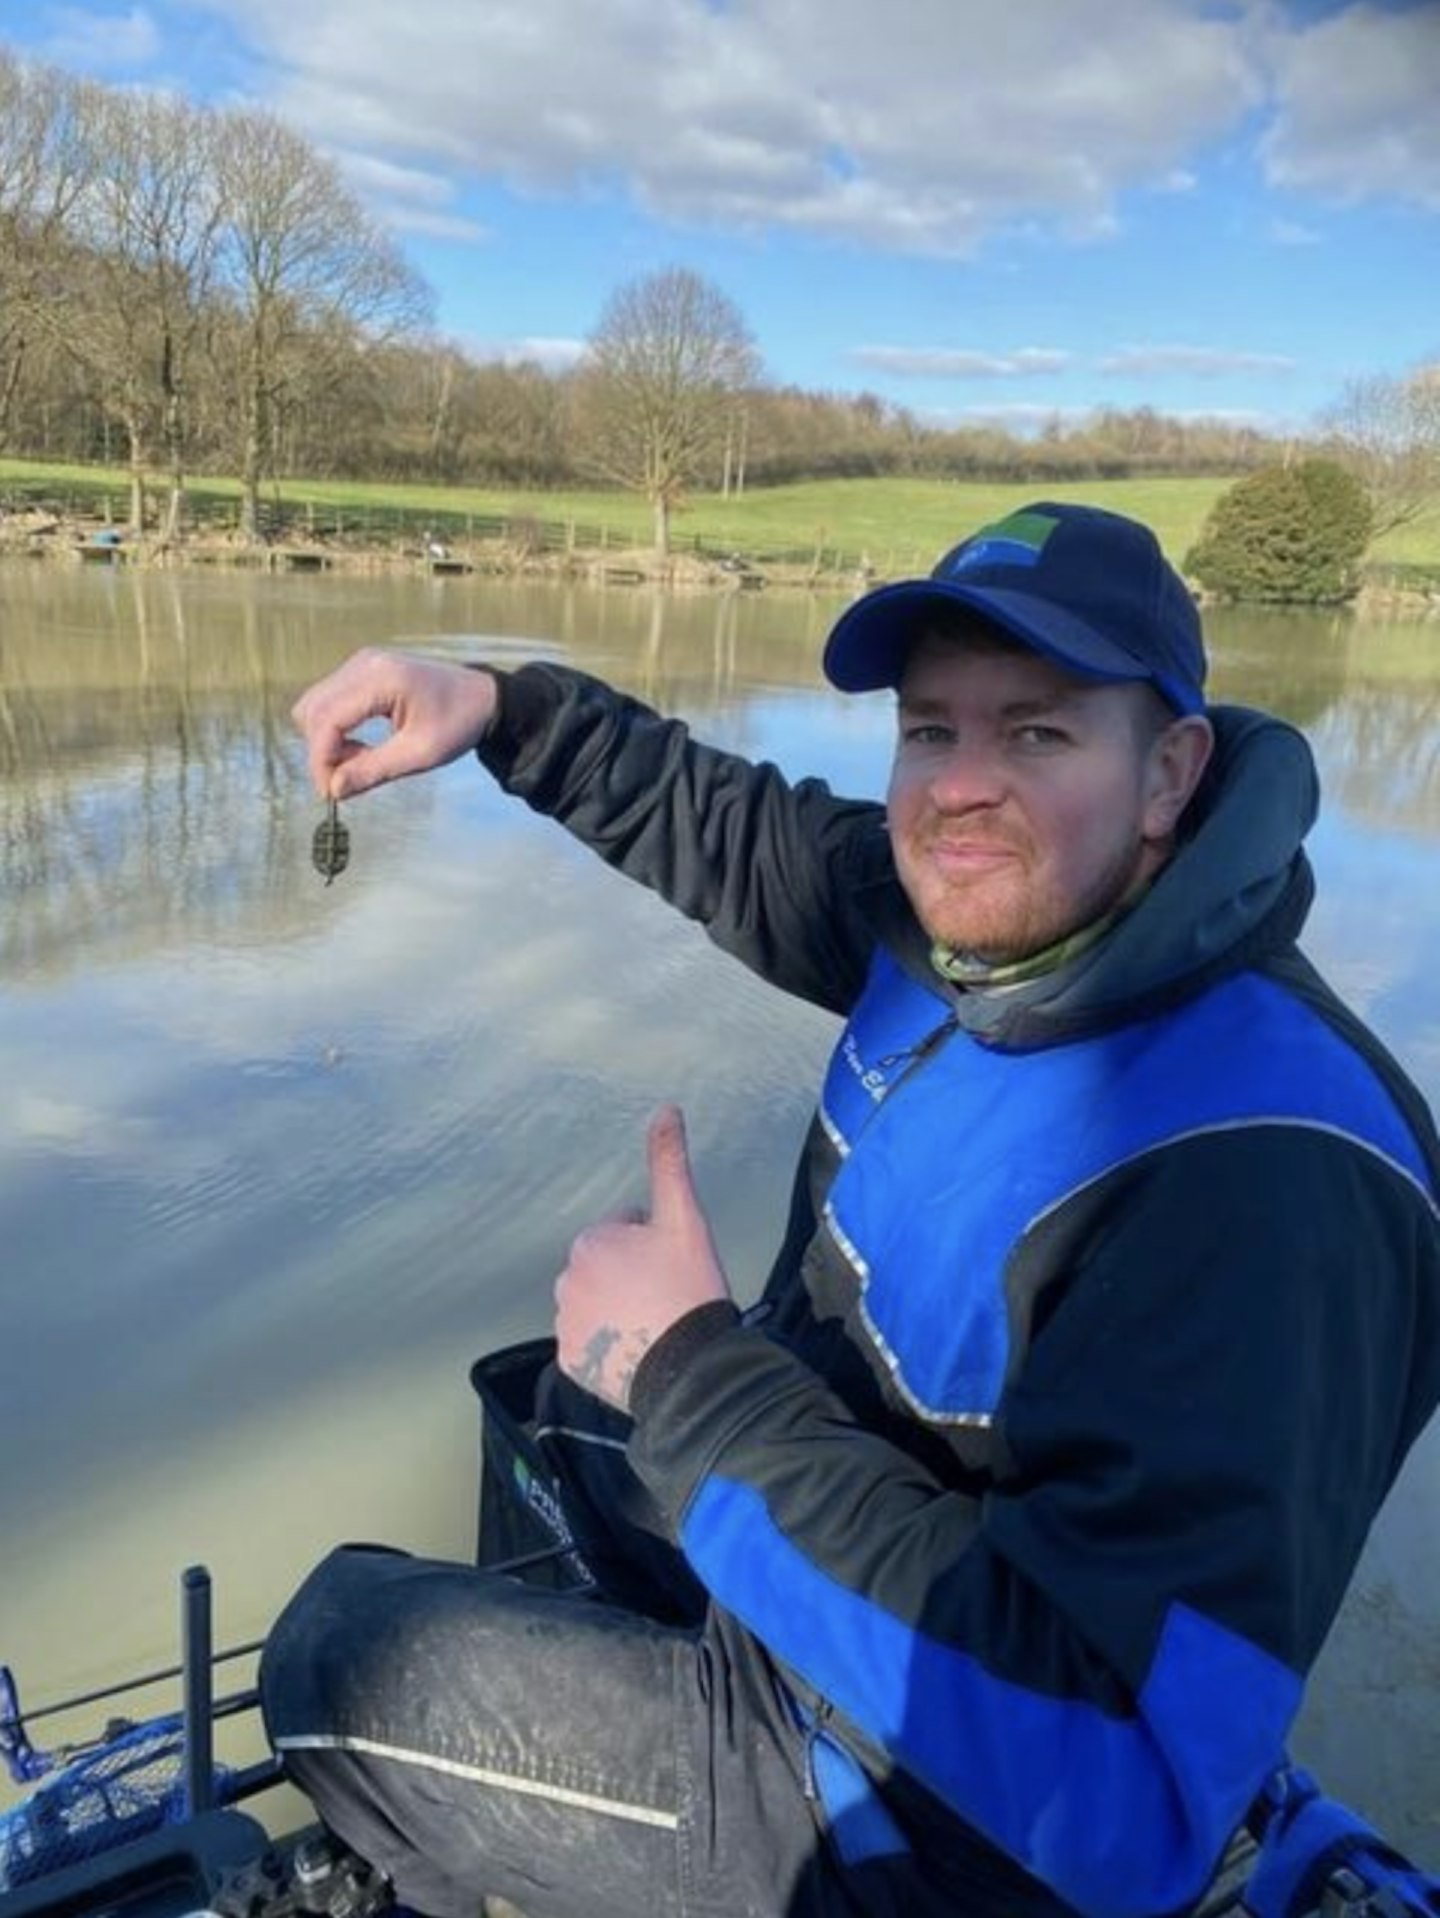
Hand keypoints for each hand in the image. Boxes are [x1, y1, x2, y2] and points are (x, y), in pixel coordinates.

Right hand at [291, 648, 498, 800]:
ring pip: (316, 706)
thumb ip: (374, 771)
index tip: (330, 792)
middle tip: (348, 780)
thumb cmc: (458, 723)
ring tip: (362, 761)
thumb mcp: (420, 754)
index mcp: (382, 679)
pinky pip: (330, 701)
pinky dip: (336, 729)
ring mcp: (361, 664)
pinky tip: (363, 746)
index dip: (321, 759)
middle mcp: (364, 664)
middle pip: (313, 711)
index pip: (327, 719)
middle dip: (322, 751)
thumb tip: (334, 790)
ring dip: (327, 741)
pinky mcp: (361, 671)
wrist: (482, 697)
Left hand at [555, 1106, 730, 1411]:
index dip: (654, 1245)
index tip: (674, 1267)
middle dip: (631, 1276)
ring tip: (655, 1325)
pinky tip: (637, 1350)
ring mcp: (567, 1324)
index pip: (624, 1232)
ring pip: (596, 1305)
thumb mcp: (684, 1219)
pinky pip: (588, 1344)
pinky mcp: (571, 1361)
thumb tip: (666, 1108)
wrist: (690, 1366)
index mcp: (591, 1242)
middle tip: (666, 1296)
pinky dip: (607, 1345)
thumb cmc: (688, 1288)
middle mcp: (566, 1281)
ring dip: (618, 1309)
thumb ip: (669, 1163)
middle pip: (606, 1269)